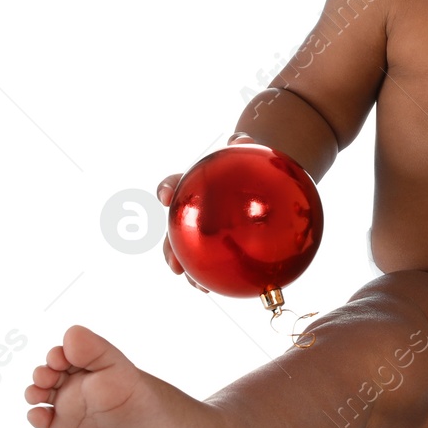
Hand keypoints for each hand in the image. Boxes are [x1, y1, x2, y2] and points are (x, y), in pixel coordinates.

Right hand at [156, 132, 256, 291]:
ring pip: (188, 253)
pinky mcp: (218, 244)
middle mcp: (191, 211)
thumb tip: (239, 140)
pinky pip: (213, 261)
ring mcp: (202, 229)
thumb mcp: (250, 152)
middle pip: (173, 231)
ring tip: (198, 286)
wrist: (261, 178)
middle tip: (174, 265)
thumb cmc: (250, 163)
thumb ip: (243, 145)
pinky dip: (216, 275)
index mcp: (193, 186)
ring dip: (189, 272)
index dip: (166, 189)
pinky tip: (226, 287)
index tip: (165, 197)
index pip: (173, 185)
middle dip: (169, 250)